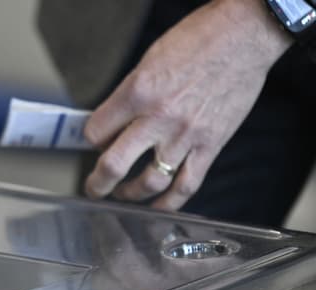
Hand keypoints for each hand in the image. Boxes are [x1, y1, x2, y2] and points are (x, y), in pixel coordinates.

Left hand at [83, 0, 291, 209]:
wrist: (242, 37)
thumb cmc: (197, 41)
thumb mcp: (148, 62)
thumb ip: (130, 95)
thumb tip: (114, 120)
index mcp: (137, 92)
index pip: (96, 131)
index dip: (91, 139)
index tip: (94, 142)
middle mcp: (158, 118)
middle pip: (114, 164)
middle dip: (98, 183)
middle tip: (93, 189)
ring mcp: (185, 135)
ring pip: (149, 181)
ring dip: (131, 194)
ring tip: (124, 194)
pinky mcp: (210, 145)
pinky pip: (187, 185)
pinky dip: (170, 202)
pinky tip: (158, 206)